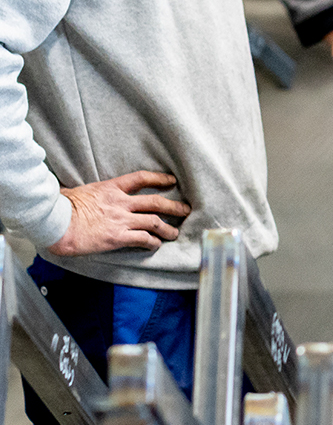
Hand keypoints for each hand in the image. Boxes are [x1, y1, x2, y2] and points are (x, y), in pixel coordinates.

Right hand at [53, 171, 188, 255]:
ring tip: (174, 233)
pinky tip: (155, 246)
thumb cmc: (60, 208)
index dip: (159, 178)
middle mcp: (120, 202)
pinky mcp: (118, 237)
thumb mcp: (78, 192)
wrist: (55, 223)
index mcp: (110, 188)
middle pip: (155, 201)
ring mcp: (121, 220)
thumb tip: (78, 193)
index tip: (171, 181)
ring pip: (154, 222)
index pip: (141, 178)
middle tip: (185, 209)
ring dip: (167, 228)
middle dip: (174, 206)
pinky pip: (143, 239)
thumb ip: (90, 193)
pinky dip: (152, 243)